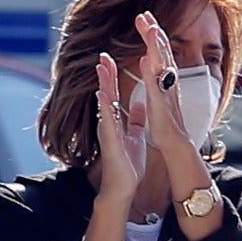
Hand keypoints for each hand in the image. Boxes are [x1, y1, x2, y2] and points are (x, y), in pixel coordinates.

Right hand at [94, 53, 145, 201]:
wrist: (123, 185)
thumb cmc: (128, 162)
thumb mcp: (135, 136)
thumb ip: (136, 121)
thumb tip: (139, 106)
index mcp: (116, 121)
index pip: (113, 95)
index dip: (112, 77)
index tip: (110, 59)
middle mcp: (110, 123)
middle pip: (107, 94)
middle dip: (105, 75)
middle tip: (102, 55)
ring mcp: (109, 131)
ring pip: (105, 104)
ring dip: (103, 85)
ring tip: (102, 67)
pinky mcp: (112, 140)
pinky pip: (108, 121)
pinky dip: (106, 107)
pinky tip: (103, 94)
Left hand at [133, 11, 191, 152]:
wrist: (176, 145)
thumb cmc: (166, 124)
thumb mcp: (158, 97)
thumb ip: (154, 80)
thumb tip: (147, 62)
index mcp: (165, 81)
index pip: (160, 54)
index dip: (154, 36)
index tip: (146, 20)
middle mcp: (169, 83)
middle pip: (163, 53)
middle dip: (154, 33)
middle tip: (145, 14)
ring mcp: (166, 93)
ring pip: (162, 64)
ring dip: (156, 46)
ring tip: (150, 29)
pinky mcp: (162, 105)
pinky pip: (156, 86)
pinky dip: (151, 72)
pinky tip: (145, 59)